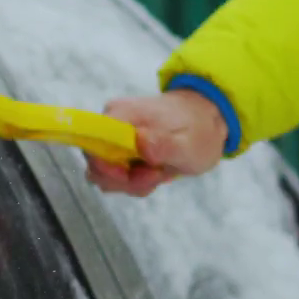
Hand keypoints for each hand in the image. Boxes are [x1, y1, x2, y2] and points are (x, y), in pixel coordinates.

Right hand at [86, 90, 229, 196]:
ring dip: (132, 183)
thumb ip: (163, 145)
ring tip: (160, 173)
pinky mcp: (119, 150)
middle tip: (156, 176)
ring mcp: (113, 138)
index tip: (131, 174)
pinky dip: (135, 181)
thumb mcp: (188, 144)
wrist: (207, 122)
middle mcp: (109, 124)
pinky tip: (156, 173)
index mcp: (119, 115)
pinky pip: (116, 175)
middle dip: (124, 180)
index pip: (91, 144)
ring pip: (105, 174)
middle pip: (96, 164)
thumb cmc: (199, 131)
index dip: (106, 167)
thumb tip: (138, 142)